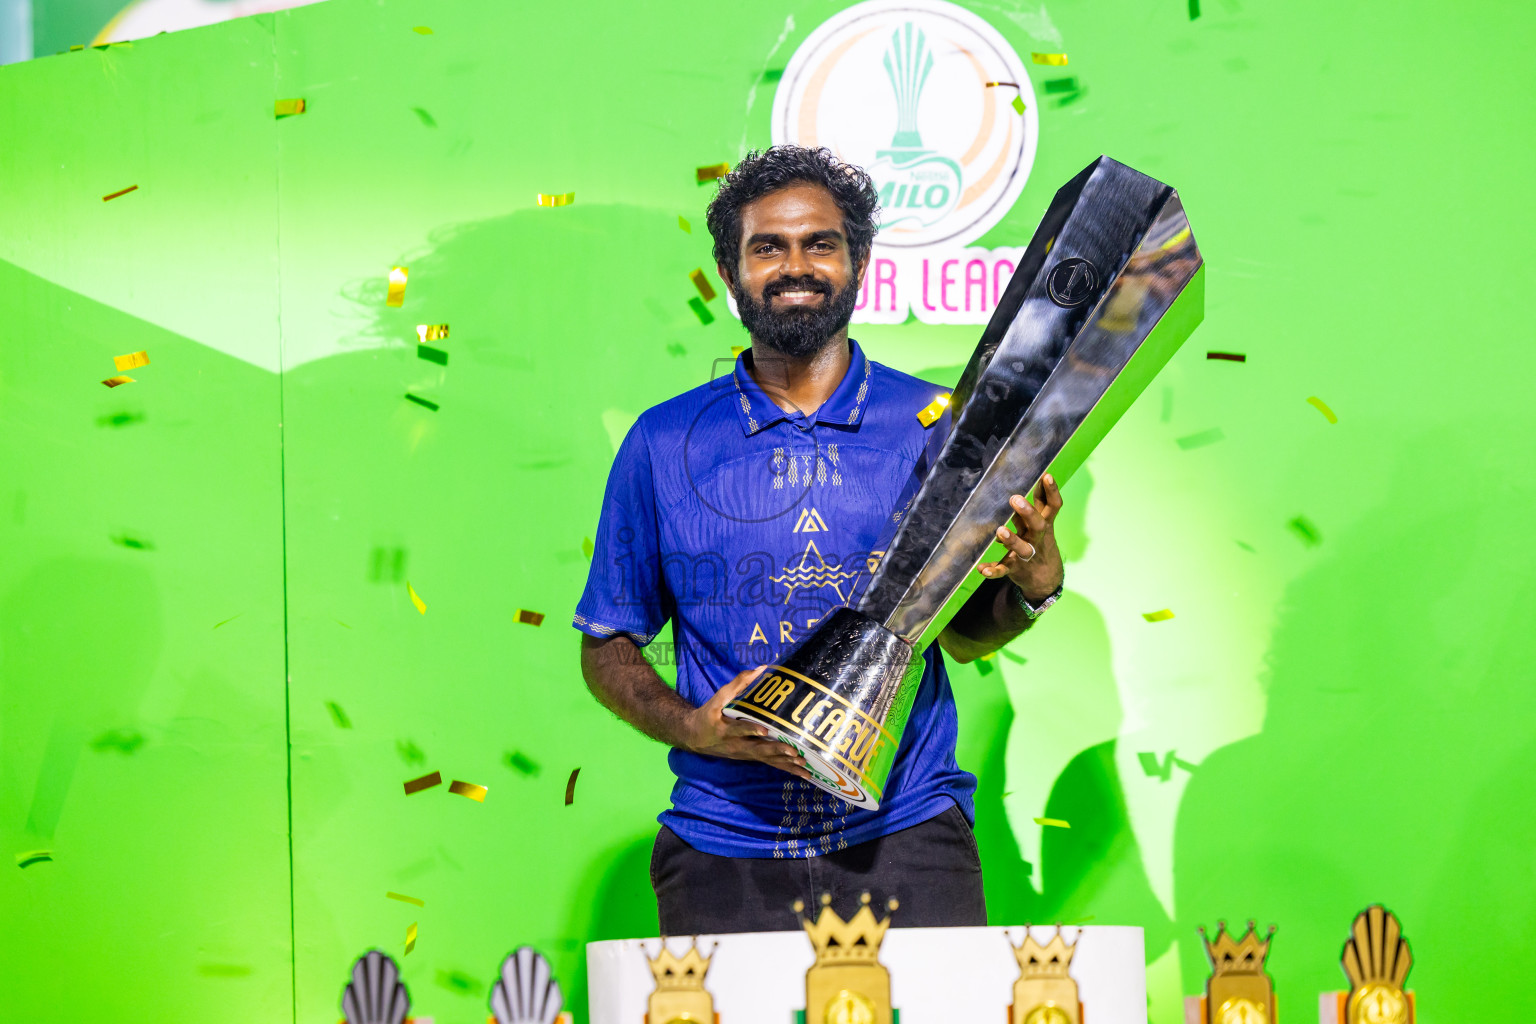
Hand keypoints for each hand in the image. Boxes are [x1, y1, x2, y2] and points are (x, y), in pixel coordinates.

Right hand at [682, 666, 813, 781]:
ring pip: (766, 760)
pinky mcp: (751, 757)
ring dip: (785, 763)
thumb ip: (738, 684)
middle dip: (776, 751)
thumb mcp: (717, 698)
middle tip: (793, 751)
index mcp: (726, 729)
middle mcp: (736, 745)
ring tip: (803, 766)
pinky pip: (770, 764)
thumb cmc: (708, 715)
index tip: (764, 730)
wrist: (695, 737)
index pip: (739, 729)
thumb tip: (761, 669)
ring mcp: (745, 753)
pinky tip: (803, 774)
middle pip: (757, 749)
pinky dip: (786, 768)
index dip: (751, 730)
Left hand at [976, 473, 1064, 602]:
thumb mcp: (1042, 524)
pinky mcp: (1015, 568)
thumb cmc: (1039, 542)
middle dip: (1028, 512)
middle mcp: (1037, 539)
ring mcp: (1026, 554)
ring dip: (1012, 539)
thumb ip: (1037, 505)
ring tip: (1000, 531)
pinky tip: (982, 569)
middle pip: (1038, 525)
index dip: (1051, 492)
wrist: (1046, 579)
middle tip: (1015, 499)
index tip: (1046, 475)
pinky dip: (993, 570)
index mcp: (1044, 525)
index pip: (1052, 506)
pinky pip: (1004, 569)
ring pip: (1021, 548)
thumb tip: (1035, 477)